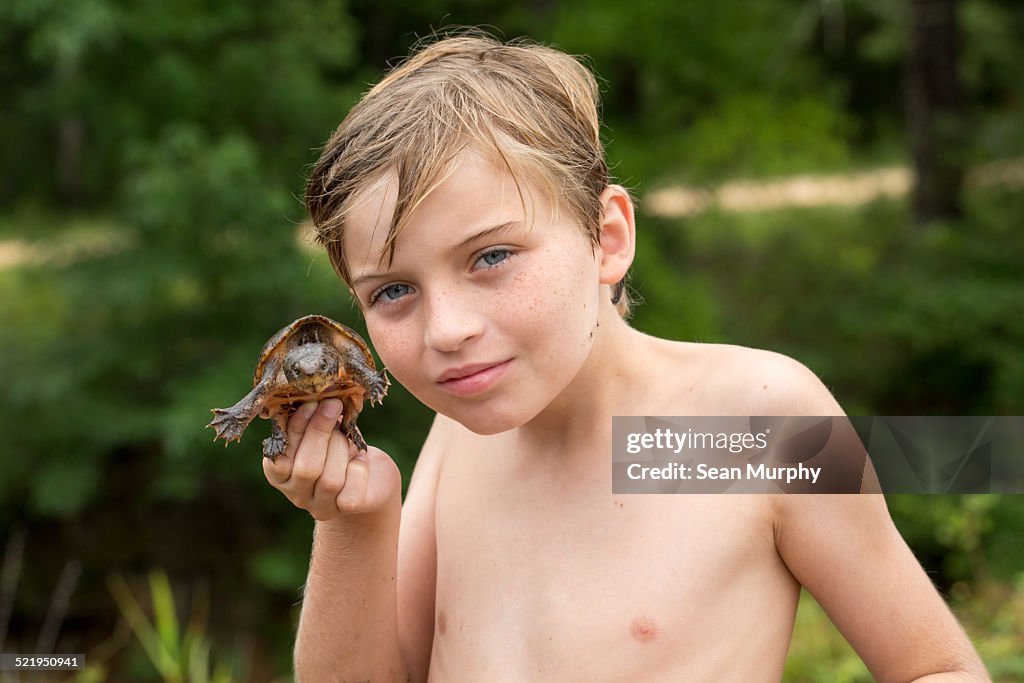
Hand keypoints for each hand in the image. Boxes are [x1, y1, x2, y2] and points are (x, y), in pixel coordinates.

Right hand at [263, 399, 400, 520]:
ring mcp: (321, 505)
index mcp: (280, 473)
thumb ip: (314, 418)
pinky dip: (358, 470)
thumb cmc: (339, 447)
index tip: (311, 403)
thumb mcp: (322, 432)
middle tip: (333, 405)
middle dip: (320, 432)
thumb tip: (317, 393)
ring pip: (329, 481)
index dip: (295, 430)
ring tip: (346, 431)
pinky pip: (351, 495)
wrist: (370, 477)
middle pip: (306, 468)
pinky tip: (361, 456)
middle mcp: (296, 494)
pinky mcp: (346, 509)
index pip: (279, 458)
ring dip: (340, 448)